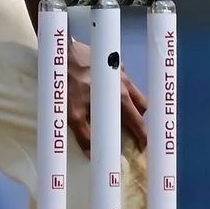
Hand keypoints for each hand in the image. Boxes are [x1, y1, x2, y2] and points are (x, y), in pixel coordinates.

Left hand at [66, 38, 148, 154]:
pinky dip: (122, 86)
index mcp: (120, 99)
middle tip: (133, 129)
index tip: (144, 147)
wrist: (65, 55)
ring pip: (136, 90)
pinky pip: (124, 77)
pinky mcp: (113, 61)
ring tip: (124, 110)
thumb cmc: (70, 85)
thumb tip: (92, 154)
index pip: (138, 122)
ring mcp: (121, 71)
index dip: (143, 137)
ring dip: (134, 102)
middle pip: (142, 106)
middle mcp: (125, 85)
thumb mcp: (73, 115)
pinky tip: (111, 88)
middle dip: (140, 119)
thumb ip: (84, 135)